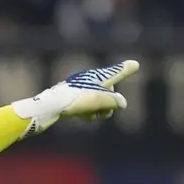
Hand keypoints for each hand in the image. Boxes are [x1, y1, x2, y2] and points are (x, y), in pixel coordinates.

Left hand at [12, 60, 139, 135]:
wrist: (49, 106)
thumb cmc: (75, 100)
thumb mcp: (99, 101)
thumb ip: (114, 101)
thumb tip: (122, 103)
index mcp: (97, 77)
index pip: (116, 73)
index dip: (126, 70)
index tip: (135, 65)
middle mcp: (89, 80)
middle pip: (107, 92)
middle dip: (109, 104)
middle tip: (105, 114)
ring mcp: (79, 89)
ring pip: (97, 101)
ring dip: (98, 110)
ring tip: (92, 117)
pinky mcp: (71, 98)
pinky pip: (85, 105)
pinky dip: (88, 112)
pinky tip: (83, 118)